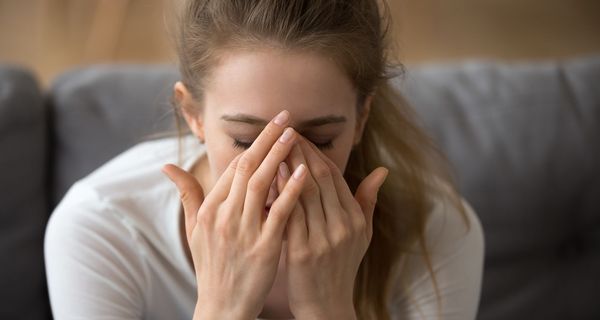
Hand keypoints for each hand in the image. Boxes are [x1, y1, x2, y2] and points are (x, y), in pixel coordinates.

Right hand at [163, 111, 307, 319]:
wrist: (222, 306)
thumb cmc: (211, 266)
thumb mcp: (193, 230)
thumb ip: (187, 195)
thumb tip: (166, 166)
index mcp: (210, 210)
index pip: (233, 168)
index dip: (253, 144)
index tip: (269, 126)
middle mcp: (224, 216)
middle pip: (247, 168)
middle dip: (267, 140)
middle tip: (286, 117)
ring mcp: (243, 232)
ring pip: (261, 184)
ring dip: (279, 156)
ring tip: (296, 135)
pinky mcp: (263, 248)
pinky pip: (278, 213)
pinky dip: (291, 191)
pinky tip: (304, 172)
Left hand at [276, 137, 387, 318]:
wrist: (327, 306)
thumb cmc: (341, 266)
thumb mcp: (362, 235)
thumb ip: (368, 201)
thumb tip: (382, 170)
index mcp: (355, 219)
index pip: (334, 176)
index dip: (315, 153)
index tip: (298, 136)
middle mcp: (342, 226)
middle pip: (319, 178)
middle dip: (299, 151)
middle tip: (282, 131)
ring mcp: (323, 239)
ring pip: (304, 192)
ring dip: (288, 166)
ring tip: (273, 146)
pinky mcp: (302, 252)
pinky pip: (290, 215)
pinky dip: (280, 194)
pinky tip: (269, 179)